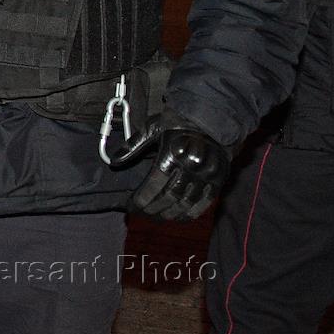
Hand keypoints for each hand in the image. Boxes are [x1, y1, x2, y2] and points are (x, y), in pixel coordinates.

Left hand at [109, 108, 229, 220]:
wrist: (212, 115)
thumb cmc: (178, 121)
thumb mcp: (152, 128)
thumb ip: (132, 145)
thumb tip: (114, 160)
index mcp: (172, 152)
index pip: (154, 184)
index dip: (142, 198)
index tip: (132, 205)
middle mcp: (191, 165)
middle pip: (170, 196)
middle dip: (153, 208)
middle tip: (142, 213)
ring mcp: (207, 173)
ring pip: (187, 202)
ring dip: (170, 213)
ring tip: (158, 217)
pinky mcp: (219, 178)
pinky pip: (205, 202)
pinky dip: (192, 212)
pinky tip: (180, 217)